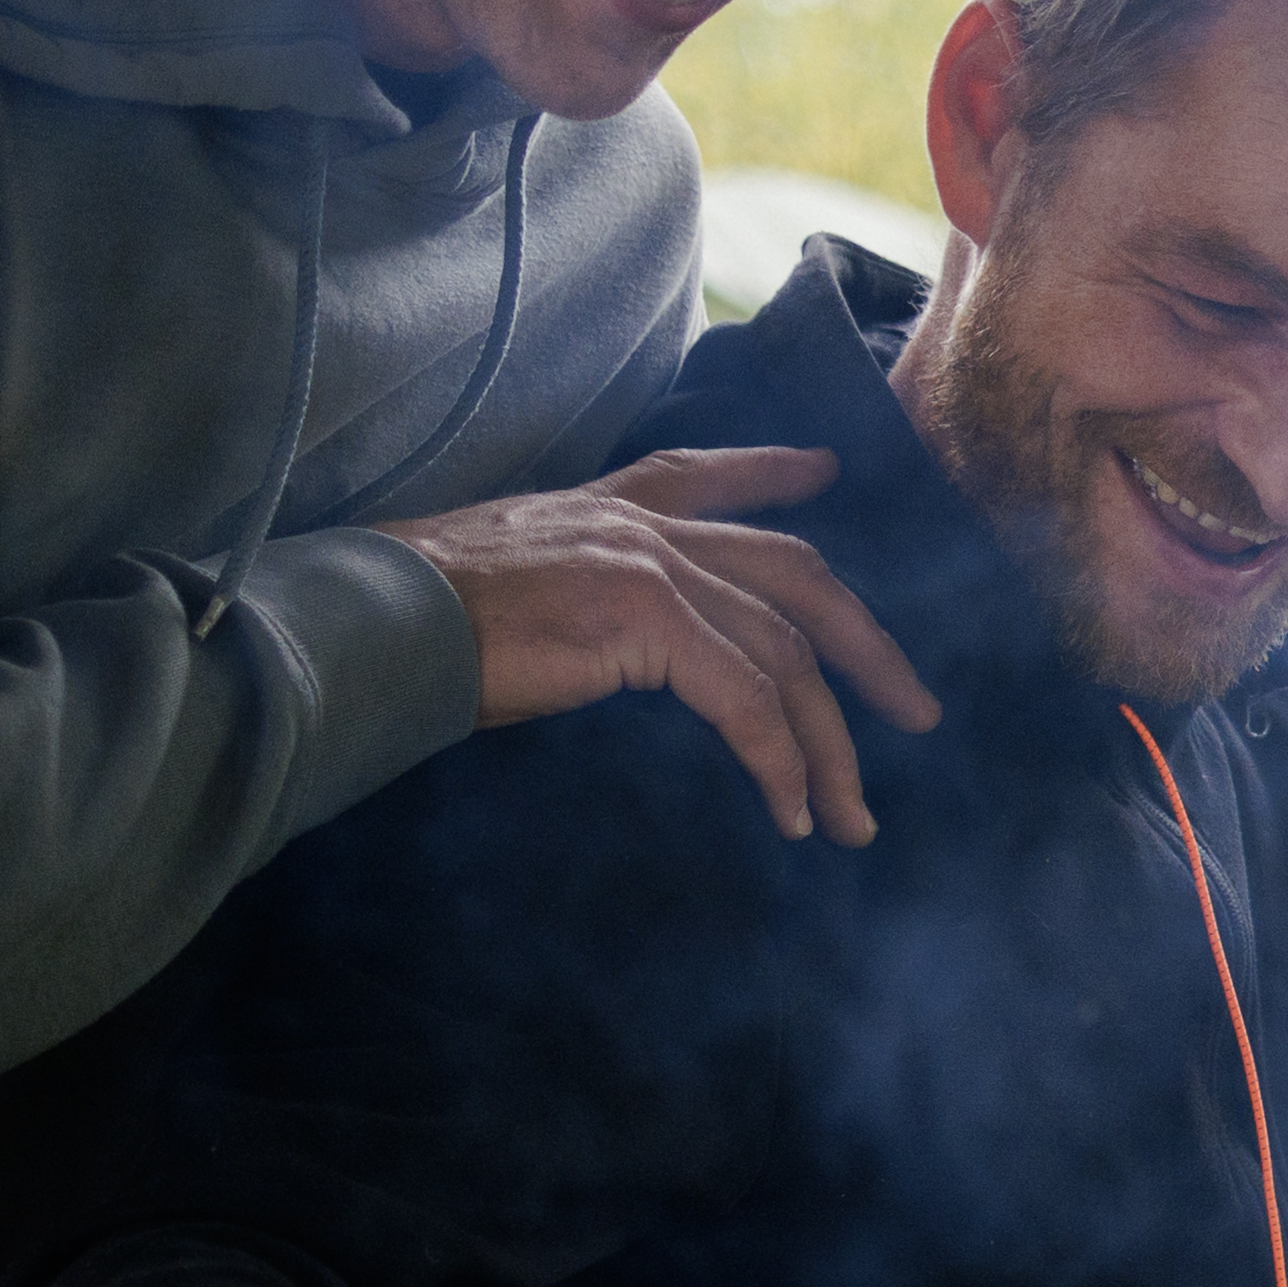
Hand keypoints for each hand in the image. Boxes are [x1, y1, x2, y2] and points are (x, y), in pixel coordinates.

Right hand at [422, 445, 938, 847]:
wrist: (370, 621)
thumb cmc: (412, 626)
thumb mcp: (506, 593)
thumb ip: (573, 608)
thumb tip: (602, 655)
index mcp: (600, 508)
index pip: (703, 475)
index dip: (771, 473)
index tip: (825, 472)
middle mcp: (637, 524)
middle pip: (794, 572)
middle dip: (867, 644)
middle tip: (916, 709)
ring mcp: (647, 563)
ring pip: (785, 650)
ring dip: (830, 744)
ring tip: (852, 814)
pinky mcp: (645, 618)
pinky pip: (746, 699)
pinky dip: (779, 762)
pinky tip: (791, 813)